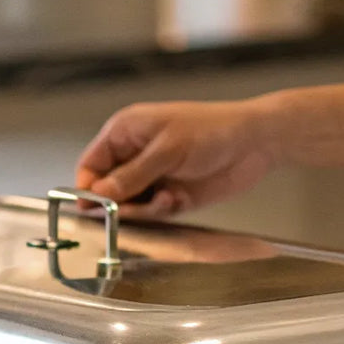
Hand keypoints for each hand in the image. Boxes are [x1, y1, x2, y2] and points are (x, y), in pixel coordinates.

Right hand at [75, 100, 275, 218]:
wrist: (255, 144)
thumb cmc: (213, 130)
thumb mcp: (168, 150)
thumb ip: (132, 175)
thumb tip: (99, 193)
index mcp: (126, 132)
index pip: (90, 164)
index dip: (88, 187)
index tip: (92, 207)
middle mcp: (134, 156)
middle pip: (105, 190)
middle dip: (117, 203)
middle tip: (129, 208)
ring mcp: (152, 177)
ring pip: (128, 206)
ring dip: (142, 209)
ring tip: (165, 198)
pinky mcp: (169, 196)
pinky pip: (151, 213)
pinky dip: (159, 212)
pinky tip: (174, 200)